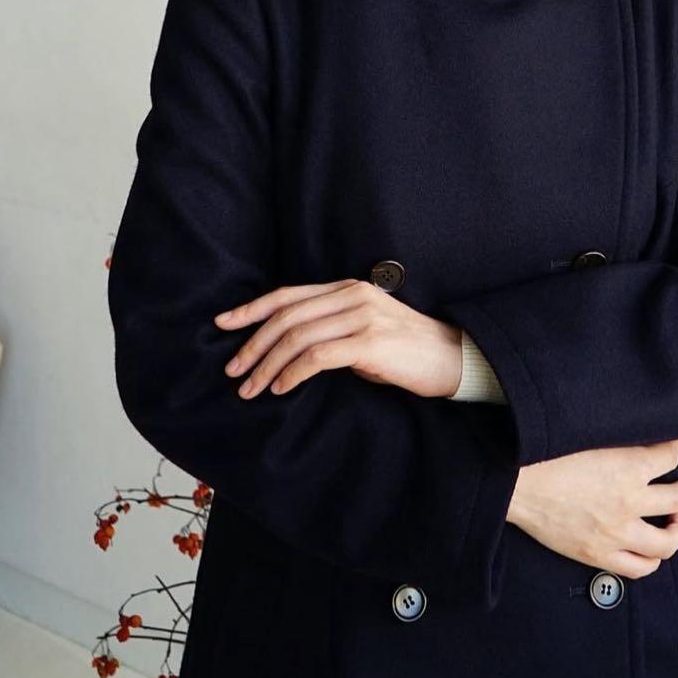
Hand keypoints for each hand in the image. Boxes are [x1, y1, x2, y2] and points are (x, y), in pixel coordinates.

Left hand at [214, 279, 463, 399]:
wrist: (454, 358)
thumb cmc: (408, 351)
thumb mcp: (367, 330)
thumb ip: (334, 329)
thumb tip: (296, 351)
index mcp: (349, 289)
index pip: (289, 294)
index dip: (252, 308)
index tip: (223, 324)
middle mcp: (353, 295)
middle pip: (287, 315)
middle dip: (253, 344)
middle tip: (234, 371)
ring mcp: (363, 316)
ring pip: (297, 336)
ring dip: (267, 365)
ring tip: (252, 388)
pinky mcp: (371, 342)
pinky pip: (317, 356)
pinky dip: (292, 373)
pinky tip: (281, 389)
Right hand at [505, 437, 677, 577]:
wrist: (516, 484)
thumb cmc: (543, 455)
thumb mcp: (588, 436)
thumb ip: (617, 441)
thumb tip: (636, 439)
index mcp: (628, 467)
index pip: (669, 456)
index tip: (677, 443)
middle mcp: (629, 502)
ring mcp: (616, 533)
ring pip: (667, 542)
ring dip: (677, 530)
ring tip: (675, 522)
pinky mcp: (599, 554)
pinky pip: (639, 568)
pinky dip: (651, 560)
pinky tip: (648, 549)